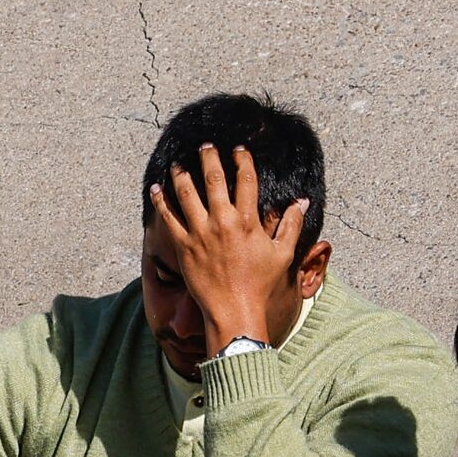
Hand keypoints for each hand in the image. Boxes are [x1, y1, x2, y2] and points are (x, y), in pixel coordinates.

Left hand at [149, 143, 307, 350]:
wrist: (234, 310)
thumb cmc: (260, 285)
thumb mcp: (282, 254)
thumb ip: (291, 225)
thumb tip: (302, 202)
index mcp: (247, 220)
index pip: (246, 179)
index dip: (242, 160)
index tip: (238, 149)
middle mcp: (222, 221)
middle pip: (213, 178)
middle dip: (209, 157)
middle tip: (205, 145)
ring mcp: (200, 233)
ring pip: (186, 192)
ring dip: (181, 173)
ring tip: (178, 163)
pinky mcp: (183, 246)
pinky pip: (168, 218)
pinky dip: (160, 201)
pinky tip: (155, 189)